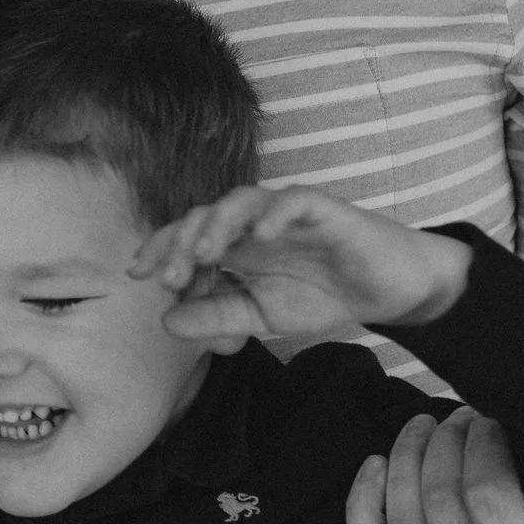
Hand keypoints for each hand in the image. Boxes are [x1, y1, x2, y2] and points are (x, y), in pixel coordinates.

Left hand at [135, 185, 470, 340]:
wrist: (387, 289)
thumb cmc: (321, 294)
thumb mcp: (262, 316)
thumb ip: (217, 317)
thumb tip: (166, 322)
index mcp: (233, 246)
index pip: (186, 237)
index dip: (160, 250)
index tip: (136, 274)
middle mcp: (251, 223)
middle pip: (204, 217)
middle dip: (183, 244)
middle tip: (173, 278)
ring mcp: (284, 213)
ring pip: (240, 201)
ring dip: (219, 225)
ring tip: (207, 254)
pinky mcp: (322, 209)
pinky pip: (293, 201)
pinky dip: (275, 214)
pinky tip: (263, 234)